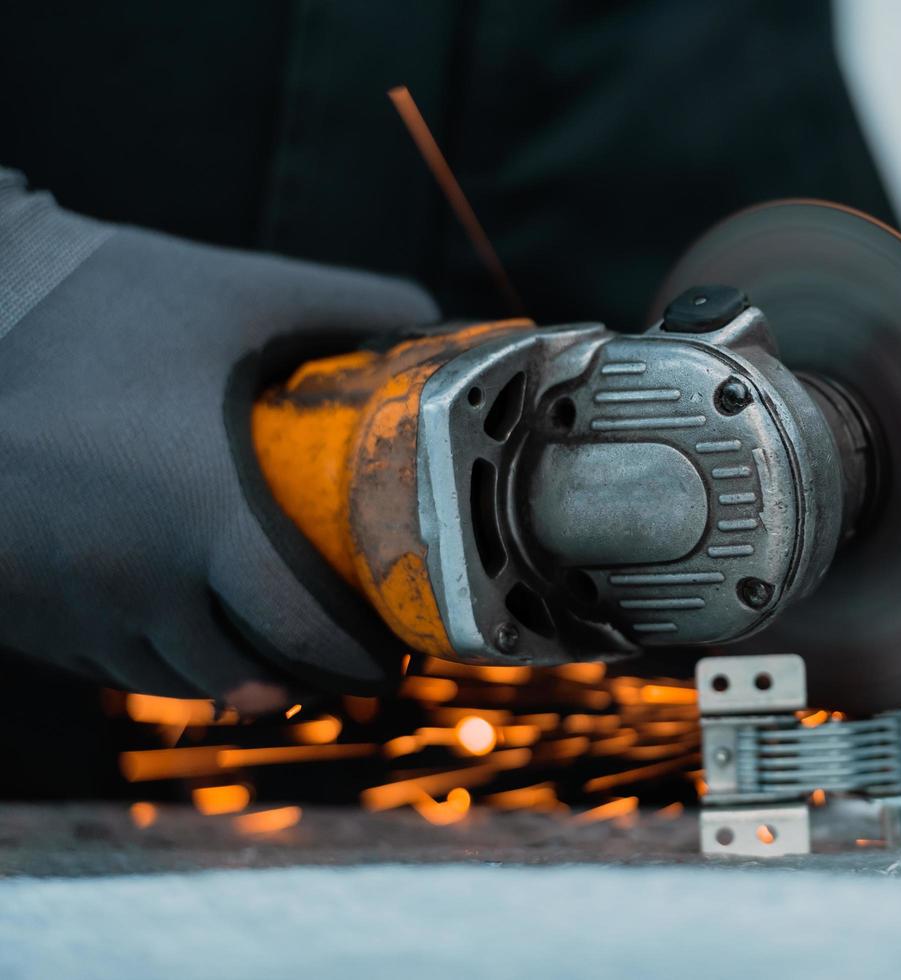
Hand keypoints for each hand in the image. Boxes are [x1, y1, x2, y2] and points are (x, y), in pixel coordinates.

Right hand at [0, 188, 438, 707]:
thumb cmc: (96, 302)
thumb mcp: (237, 293)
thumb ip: (349, 308)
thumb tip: (435, 324)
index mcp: (204, 517)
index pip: (310, 636)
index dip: (365, 656)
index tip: (400, 649)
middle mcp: (138, 584)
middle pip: (255, 678)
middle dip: (316, 676)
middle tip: (357, 656)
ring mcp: (73, 608)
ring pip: (183, 681)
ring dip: (245, 674)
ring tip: (289, 649)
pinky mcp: (23, 613)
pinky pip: (116, 667)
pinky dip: (171, 660)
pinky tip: (198, 627)